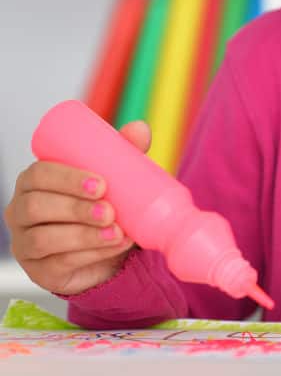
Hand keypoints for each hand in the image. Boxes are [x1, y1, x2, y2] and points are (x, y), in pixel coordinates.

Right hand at [4, 120, 150, 295]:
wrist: (108, 245)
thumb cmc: (103, 201)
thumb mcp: (114, 175)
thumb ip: (125, 150)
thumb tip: (139, 128)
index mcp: (35, 181)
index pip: (38, 175)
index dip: (66, 178)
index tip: (102, 183)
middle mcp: (22, 210)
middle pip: (36, 207)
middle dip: (75, 208)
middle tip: (110, 210)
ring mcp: (25, 243)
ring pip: (44, 239)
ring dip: (84, 235)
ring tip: (117, 231)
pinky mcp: (39, 271)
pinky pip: (57, 264)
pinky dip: (90, 255)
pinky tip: (114, 247)